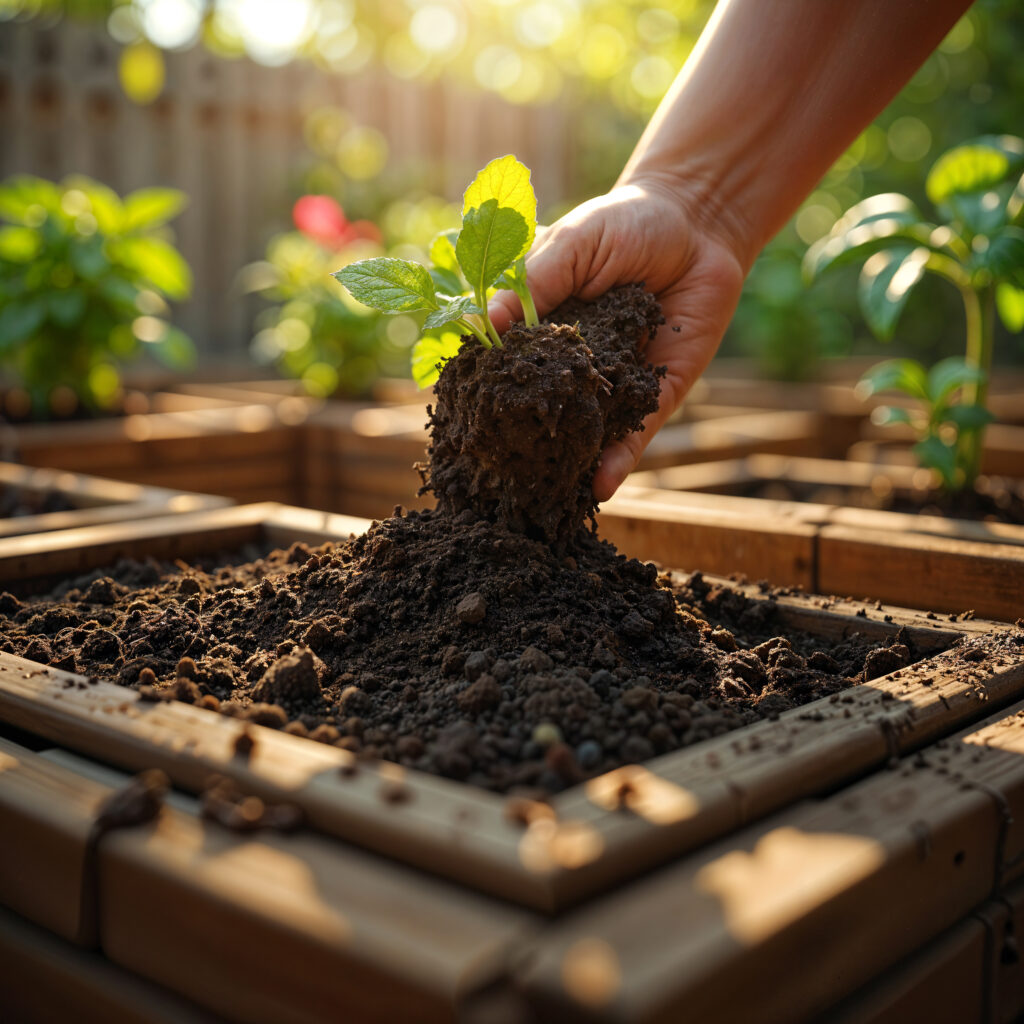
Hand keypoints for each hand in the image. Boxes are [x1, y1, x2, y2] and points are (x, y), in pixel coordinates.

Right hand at [489, 179, 745, 500]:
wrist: (700, 225)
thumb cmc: (626, 223)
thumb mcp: (573, 242)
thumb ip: (536, 279)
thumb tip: (491, 319)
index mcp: (540, 329)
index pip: (504, 369)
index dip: (483, 394)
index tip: (460, 423)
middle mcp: (570, 365)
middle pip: (539, 412)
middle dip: (520, 443)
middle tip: (495, 478)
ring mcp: (611, 384)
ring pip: (583, 433)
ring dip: (564, 465)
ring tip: (542, 499)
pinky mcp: (654, 395)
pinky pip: (635, 434)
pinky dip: (618, 460)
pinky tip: (600, 486)